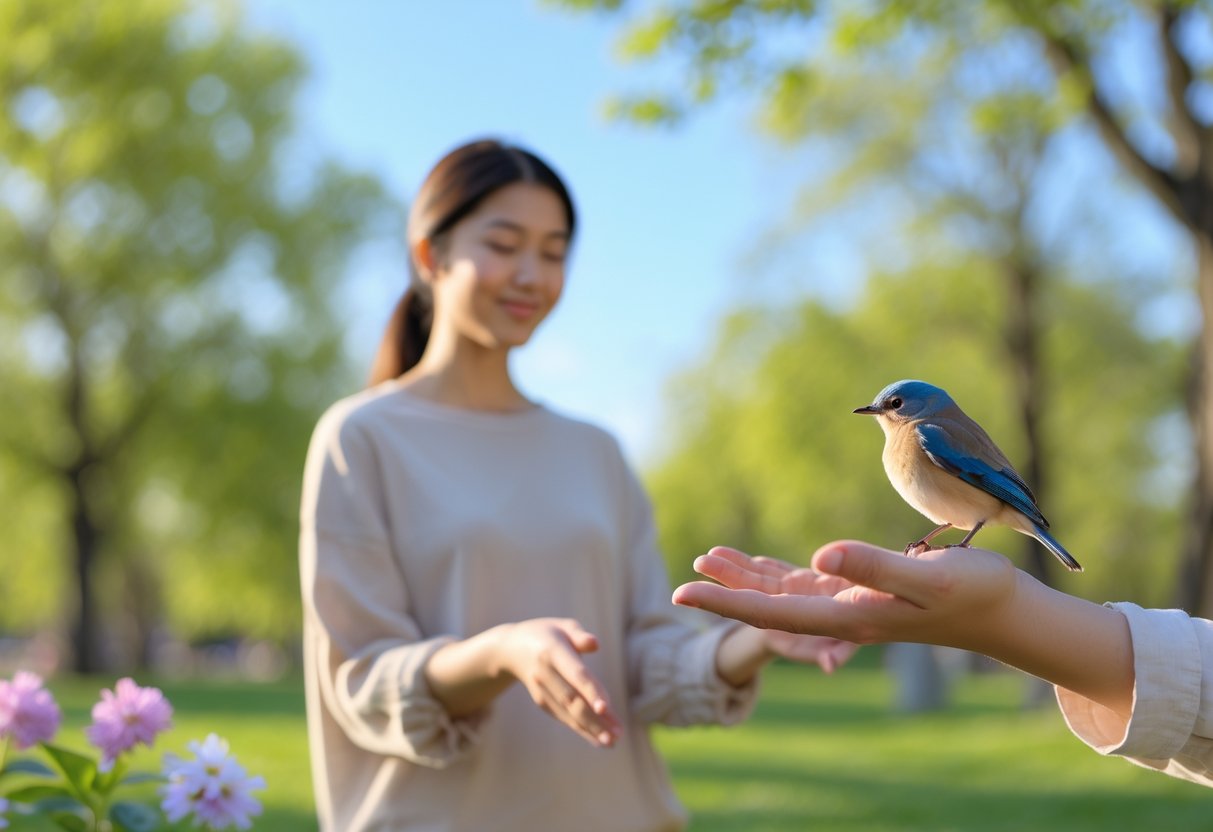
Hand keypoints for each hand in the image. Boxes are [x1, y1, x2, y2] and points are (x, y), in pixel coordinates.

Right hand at [496, 618, 622, 747]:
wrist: (510, 649)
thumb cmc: (547, 633)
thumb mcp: (562, 625)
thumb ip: (579, 635)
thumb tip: (596, 644)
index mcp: (552, 652)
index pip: (575, 674)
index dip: (590, 691)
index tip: (606, 708)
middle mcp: (545, 674)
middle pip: (572, 700)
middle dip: (595, 719)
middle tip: (616, 734)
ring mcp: (541, 690)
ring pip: (568, 713)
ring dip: (590, 729)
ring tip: (612, 741)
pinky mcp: (541, 701)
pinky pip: (563, 717)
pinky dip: (580, 729)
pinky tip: (598, 738)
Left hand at [673, 541, 1017, 650]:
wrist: (1005, 611)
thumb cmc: (975, 592)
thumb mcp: (927, 576)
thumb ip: (875, 566)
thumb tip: (820, 557)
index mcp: (851, 616)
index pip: (774, 610)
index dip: (727, 600)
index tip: (684, 593)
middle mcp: (844, 615)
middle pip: (769, 605)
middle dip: (724, 593)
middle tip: (678, 584)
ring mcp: (852, 605)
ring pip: (784, 592)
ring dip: (745, 578)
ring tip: (706, 559)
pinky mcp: (863, 593)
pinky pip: (807, 583)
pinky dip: (777, 572)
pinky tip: (757, 564)